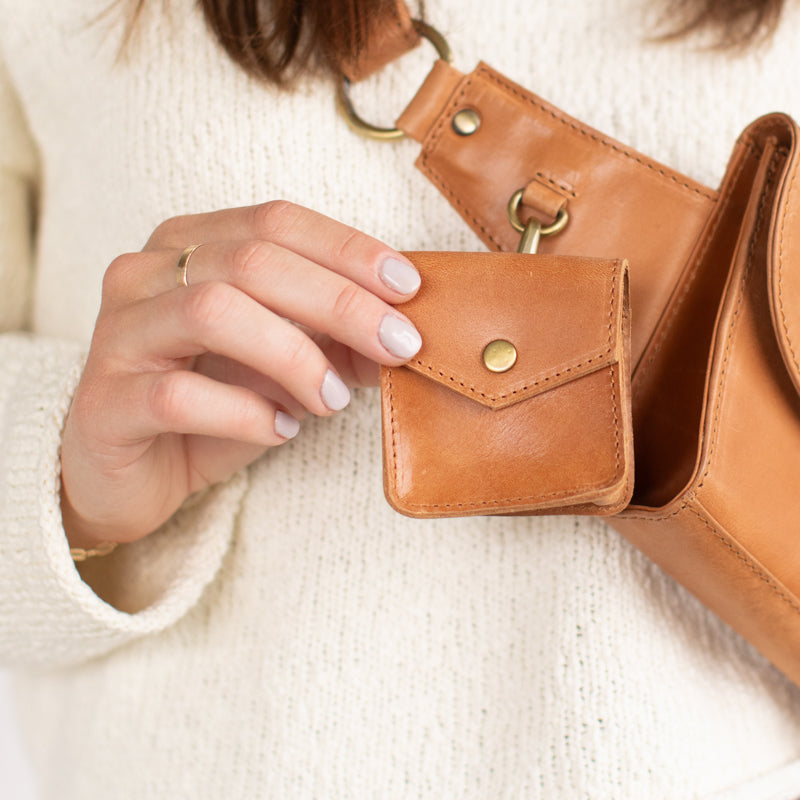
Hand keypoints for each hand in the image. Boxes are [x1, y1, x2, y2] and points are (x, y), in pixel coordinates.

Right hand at [60, 201, 421, 547]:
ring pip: (213, 311)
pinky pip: (179, 395)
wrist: (132, 472)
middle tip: (398, 346)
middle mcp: (146, 274)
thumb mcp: (283, 362)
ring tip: (333, 400)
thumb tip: (407, 331)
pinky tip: (281, 431)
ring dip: (294, 356)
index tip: (409, 288)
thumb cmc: (213, 403)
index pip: (277, 221)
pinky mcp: (105, 402)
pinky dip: (246, 414)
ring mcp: (120, 334)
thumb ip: (335, 338)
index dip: (349, 249)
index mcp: (190, 244)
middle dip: (340, 302)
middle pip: (253, 260)